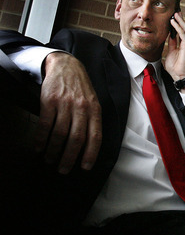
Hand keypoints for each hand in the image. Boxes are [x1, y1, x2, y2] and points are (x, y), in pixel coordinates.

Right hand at [37, 52, 101, 173]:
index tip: (85, 167)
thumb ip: (92, 120)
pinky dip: (41, 139)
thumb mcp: (93, 102)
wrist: (66, 65)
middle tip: (63, 169)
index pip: (95, 136)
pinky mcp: (49, 100)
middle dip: (69, 158)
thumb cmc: (81, 88)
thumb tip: (90, 145)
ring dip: (54, 150)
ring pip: (60, 133)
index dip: (90, 153)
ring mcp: (65, 103)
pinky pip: (45, 124)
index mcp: (95, 110)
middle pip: (76, 138)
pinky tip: (39, 147)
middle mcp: (82, 107)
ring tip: (50, 160)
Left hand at [164, 12, 184, 92]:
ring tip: (175, 13)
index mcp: (182, 44)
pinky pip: (182, 34)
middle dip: (179, 19)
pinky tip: (173, 22)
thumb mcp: (170, 53)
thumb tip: (169, 37)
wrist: (180, 75)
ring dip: (179, 20)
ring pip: (184, 29)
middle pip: (183, 28)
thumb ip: (171, 44)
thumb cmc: (176, 67)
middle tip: (175, 11)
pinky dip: (177, 27)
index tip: (172, 17)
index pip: (179, 31)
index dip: (176, 24)